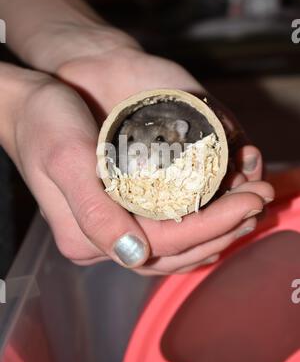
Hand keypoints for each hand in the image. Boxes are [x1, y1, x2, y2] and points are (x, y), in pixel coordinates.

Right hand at [51, 43, 273, 273]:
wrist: (30, 105)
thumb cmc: (44, 123)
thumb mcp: (66, 158)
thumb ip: (95, 211)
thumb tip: (135, 256)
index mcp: (88, 236)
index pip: (162, 244)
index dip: (210, 228)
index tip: (249, 202)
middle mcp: (105, 239)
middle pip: (175, 251)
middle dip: (224, 229)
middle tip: (261, 202)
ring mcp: (115, 226)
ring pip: (176, 245)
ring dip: (218, 228)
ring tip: (250, 204)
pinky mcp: (123, 209)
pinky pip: (169, 226)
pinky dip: (201, 219)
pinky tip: (223, 204)